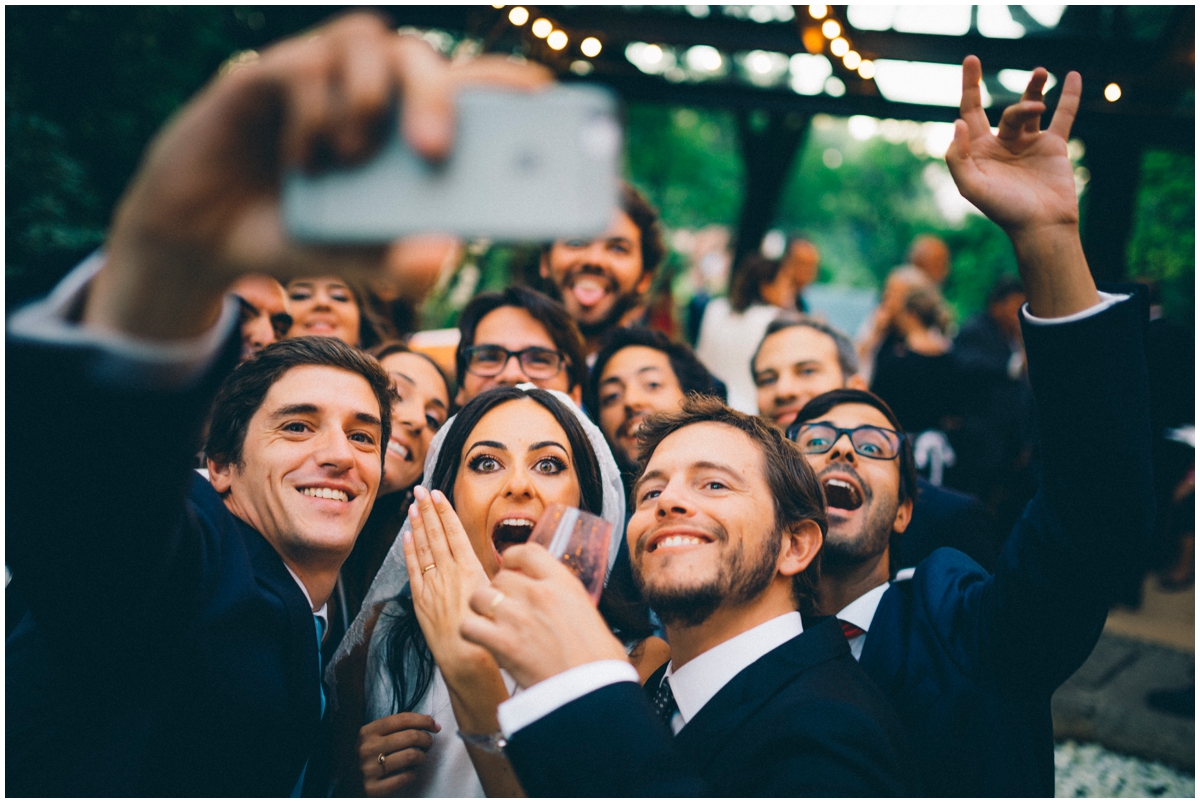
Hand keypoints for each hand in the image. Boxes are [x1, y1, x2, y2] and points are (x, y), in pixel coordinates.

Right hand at [85, 12, 550, 339]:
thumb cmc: (295, 237)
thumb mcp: (356, 262)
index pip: (475, 93)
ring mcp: (326, 79)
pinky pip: (307, 64)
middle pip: (430, 60)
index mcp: (411, 133)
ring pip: (373, 41)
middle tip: (436, 153)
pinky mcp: (272, 74)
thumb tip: (440, 257)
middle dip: (441, 98)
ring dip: (372, 100)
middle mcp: (376, 97)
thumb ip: (399, 262)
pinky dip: (313, 112)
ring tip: (353, 157)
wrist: (202, 235)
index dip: (515, 88)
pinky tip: (304, 158)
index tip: (553, 99)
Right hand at [357, 711, 439, 796]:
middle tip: (428, 744)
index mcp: (367, 731)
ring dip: (422, 757)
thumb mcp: (376, 737)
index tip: (435, 726)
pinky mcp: (372, 788)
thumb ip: (398, 727)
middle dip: (427, 739)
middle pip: (411, 736)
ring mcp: (368, 769)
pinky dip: (413, 774)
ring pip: (411, 756)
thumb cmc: (370, 757)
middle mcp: (366, 748)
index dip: (424, 720)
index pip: (403, 719)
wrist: (349, 784)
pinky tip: (410, 772)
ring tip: (420, 758)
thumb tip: (431, 721)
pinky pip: (405, 777)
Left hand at [402, 486, 497, 683]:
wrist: (467, 658)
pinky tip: (406, 538)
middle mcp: (450, 573)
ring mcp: (433, 585)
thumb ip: (491, 577)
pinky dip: (409, 551)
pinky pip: (413, 570)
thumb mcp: (497, 596)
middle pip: (436, 534)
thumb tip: (499, 565)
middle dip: (428, 510)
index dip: (445, 511)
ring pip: (423, 548)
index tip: (438, 494)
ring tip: (412, 507)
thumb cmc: (489, 631)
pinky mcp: (421, 600)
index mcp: (471, 569)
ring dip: (417, 525)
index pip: (455, 532)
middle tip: (420, 490)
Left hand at [461, 544, 628, 688]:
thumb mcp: (590, 616)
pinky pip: (469, 626)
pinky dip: (471, 633)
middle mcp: (539, 593)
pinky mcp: (503, 643)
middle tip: (503, 610)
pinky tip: (483, 642)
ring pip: (480, 596)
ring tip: (490, 625)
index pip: (526, 552)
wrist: (595, 692)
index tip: (510, 569)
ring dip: (481, 610)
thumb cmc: (600, 661)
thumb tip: (563, 603)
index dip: (512, 559)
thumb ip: (569, 602)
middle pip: (500, 576)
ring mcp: (519, 617)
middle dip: (498, 591)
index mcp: (563, 583)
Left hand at [945, 56, 1079, 233]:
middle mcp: (1002, 145)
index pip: (970, 112)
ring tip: (1041, 74)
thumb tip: (958, 123)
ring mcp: (1028, 145)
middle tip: (1008, 67)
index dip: (970, 86)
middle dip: (1001, 89)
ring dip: (1034, 91)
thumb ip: (959, 157)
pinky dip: (1067, 98)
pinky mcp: (1053, 147)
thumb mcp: (972, 187)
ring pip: (1030, 110)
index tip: (972, 60)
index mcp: (979, 151)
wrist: (1041, 227)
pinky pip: (1062, 117)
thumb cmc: (1004, 211)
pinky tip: (1071, 77)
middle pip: (1003, 110)